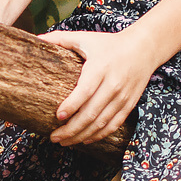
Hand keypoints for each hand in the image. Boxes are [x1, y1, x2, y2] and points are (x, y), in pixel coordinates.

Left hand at [39, 28, 156, 146]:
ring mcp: (122, 97)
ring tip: (65, 142)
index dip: (72, 105)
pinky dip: (99, 136)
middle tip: (54, 137)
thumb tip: (37, 38)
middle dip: (71, 129)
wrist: (143, 49)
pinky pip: (113, 125)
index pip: (85, 91)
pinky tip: (85, 140)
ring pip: (101, 123)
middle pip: (91, 113)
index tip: (58, 116)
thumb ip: (61, 39)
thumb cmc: (109, 44)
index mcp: (100, 68)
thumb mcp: (86, 38)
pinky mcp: (129, 105)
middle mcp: (113, 84)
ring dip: (82, 136)